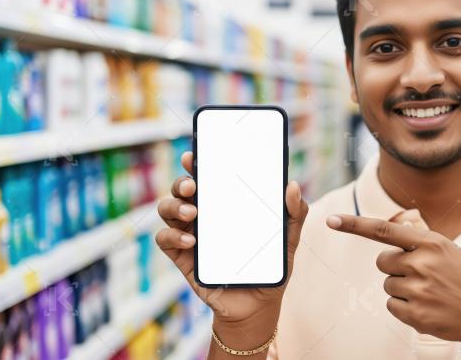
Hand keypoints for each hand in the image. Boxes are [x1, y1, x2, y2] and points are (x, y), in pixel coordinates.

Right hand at [155, 151, 309, 326]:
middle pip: (181, 189)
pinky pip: (165, 239)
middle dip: (182, 182)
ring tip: (193, 212)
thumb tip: (292, 185)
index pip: (207, 177)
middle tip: (193, 186)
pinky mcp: (183, 258)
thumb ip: (295, 213)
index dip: (196, 163)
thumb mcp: (288, 238)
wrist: (258, 305)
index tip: (194, 155)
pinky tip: (191, 239)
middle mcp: (204, 215)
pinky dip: (173, 235)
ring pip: (167, 209)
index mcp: (225, 205)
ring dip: (174, 205)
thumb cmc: (270, 266)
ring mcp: (190, 235)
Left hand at [325, 214, 460, 346]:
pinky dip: (404, 307)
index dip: (354, 224)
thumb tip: (390, 239)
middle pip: (382, 262)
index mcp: (431, 242)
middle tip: (421, 275)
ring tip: (430, 292)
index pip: (384, 230)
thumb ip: (419, 243)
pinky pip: (392, 305)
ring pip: (387, 284)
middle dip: (394, 268)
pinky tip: (427, 307)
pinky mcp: (415, 313)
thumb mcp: (448, 250)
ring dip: (402, 289)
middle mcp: (422, 263)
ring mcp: (418, 289)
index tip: (331, 220)